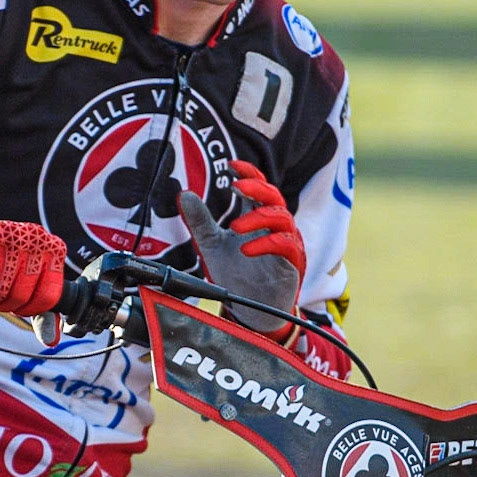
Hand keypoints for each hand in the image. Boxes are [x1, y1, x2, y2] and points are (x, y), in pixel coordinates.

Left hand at [177, 160, 303, 337]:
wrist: (250, 310)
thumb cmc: (236, 274)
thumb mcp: (212, 245)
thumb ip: (200, 221)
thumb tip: (184, 194)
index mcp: (257, 217)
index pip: (259, 187)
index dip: (249, 173)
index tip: (232, 166)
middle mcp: (275, 226)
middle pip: (273, 196)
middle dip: (256, 188)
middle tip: (236, 186)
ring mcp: (286, 243)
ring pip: (282, 218)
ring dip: (258, 218)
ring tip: (235, 226)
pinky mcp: (292, 263)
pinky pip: (286, 246)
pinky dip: (266, 244)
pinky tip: (246, 249)